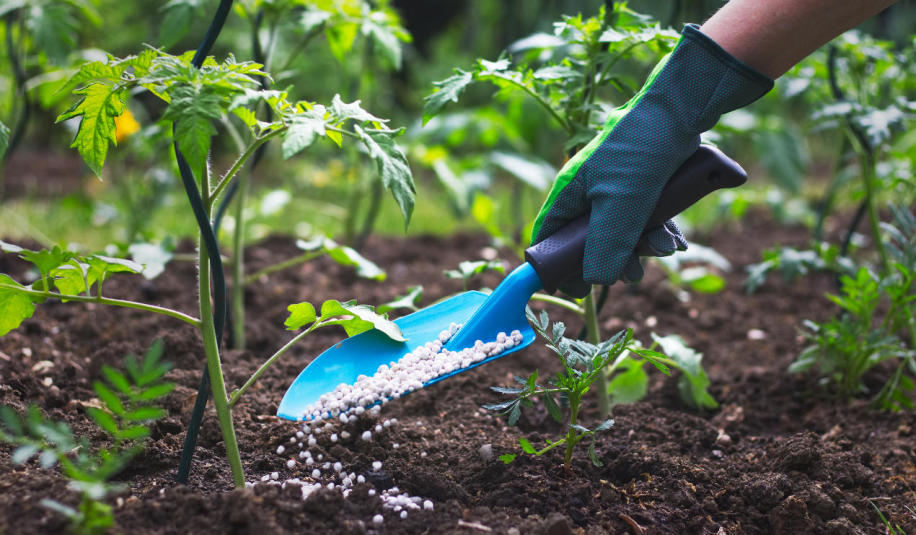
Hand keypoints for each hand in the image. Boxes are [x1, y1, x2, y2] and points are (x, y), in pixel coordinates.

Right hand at [531, 25, 771, 297]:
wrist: (682, 110)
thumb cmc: (641, 152)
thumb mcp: (621, 205)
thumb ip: (605, 245)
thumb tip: (595, 281)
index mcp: (569, 193)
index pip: (549, 238)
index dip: (559, 266)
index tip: (578, 289)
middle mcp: (588, 192)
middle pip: (590, 241)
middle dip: (614, 259)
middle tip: (634, 272)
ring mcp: (616, 188)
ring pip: (622, 232)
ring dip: (644, 246)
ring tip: (666, 248)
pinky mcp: (642, 184)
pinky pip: (645, 219)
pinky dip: (659, 232)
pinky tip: (676, 240)